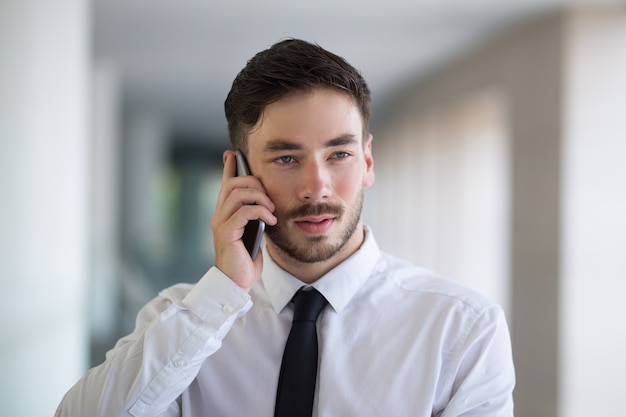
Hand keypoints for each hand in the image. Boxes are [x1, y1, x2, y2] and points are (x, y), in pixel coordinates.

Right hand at [211, 150, 276, 290]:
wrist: (236, 283)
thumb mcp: (253, 232)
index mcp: (225, 213)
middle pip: (233, 184)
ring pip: (238, 194)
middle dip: (255, 184)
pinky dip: (261, 212)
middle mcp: (219, 214)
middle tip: (270, 199)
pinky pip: (244, 211)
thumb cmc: (246, 259)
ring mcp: (221, 223)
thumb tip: (266, 202)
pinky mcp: (226, 232)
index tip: (232, 154)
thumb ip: (254, 216)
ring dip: (260, 198)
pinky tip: (271, 221)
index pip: (225, 184)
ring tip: (272, 210)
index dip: (229, 167)